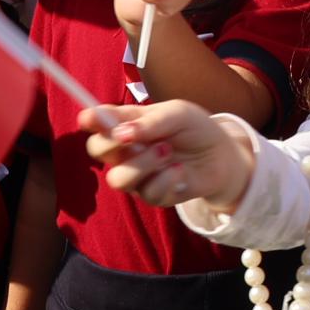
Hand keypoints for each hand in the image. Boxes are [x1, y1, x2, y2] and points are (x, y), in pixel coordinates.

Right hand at [89, 99, 256, 213]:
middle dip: (110, 144)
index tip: (88, 118)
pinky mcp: (153, 195)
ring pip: (117, 178)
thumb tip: (121, 133)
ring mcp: (137, 175)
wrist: (221, 156)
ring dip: (142, 164)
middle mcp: (126, 150)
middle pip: (96, 150)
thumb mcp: (178, 114)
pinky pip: (148, 192)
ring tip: (166, 151)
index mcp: (128, 123)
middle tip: (131, 137)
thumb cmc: (195, 128)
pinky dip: (166, 178)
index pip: (98, 121)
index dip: (89, 119)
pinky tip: (180, 170)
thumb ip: (150, 122)